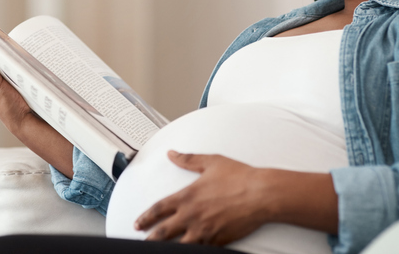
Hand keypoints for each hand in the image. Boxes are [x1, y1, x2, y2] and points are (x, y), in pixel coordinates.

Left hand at [134, 151, 273, 245]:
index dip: (145, 217)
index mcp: (188, 196)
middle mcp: (192, 216)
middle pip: (163, 232)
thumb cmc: (239, 176)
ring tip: (158, 251)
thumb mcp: (211, 162)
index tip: (138, 223)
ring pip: (178, 245)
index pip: (159, 209)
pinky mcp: (217, 241)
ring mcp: (204, 231)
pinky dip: (190, 250)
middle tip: (142, 241)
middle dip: (150, 238)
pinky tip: (186, 251)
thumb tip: (172, 154)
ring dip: (166, 248)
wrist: (261, 194)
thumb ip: (188, 159)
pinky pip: (199, 249)